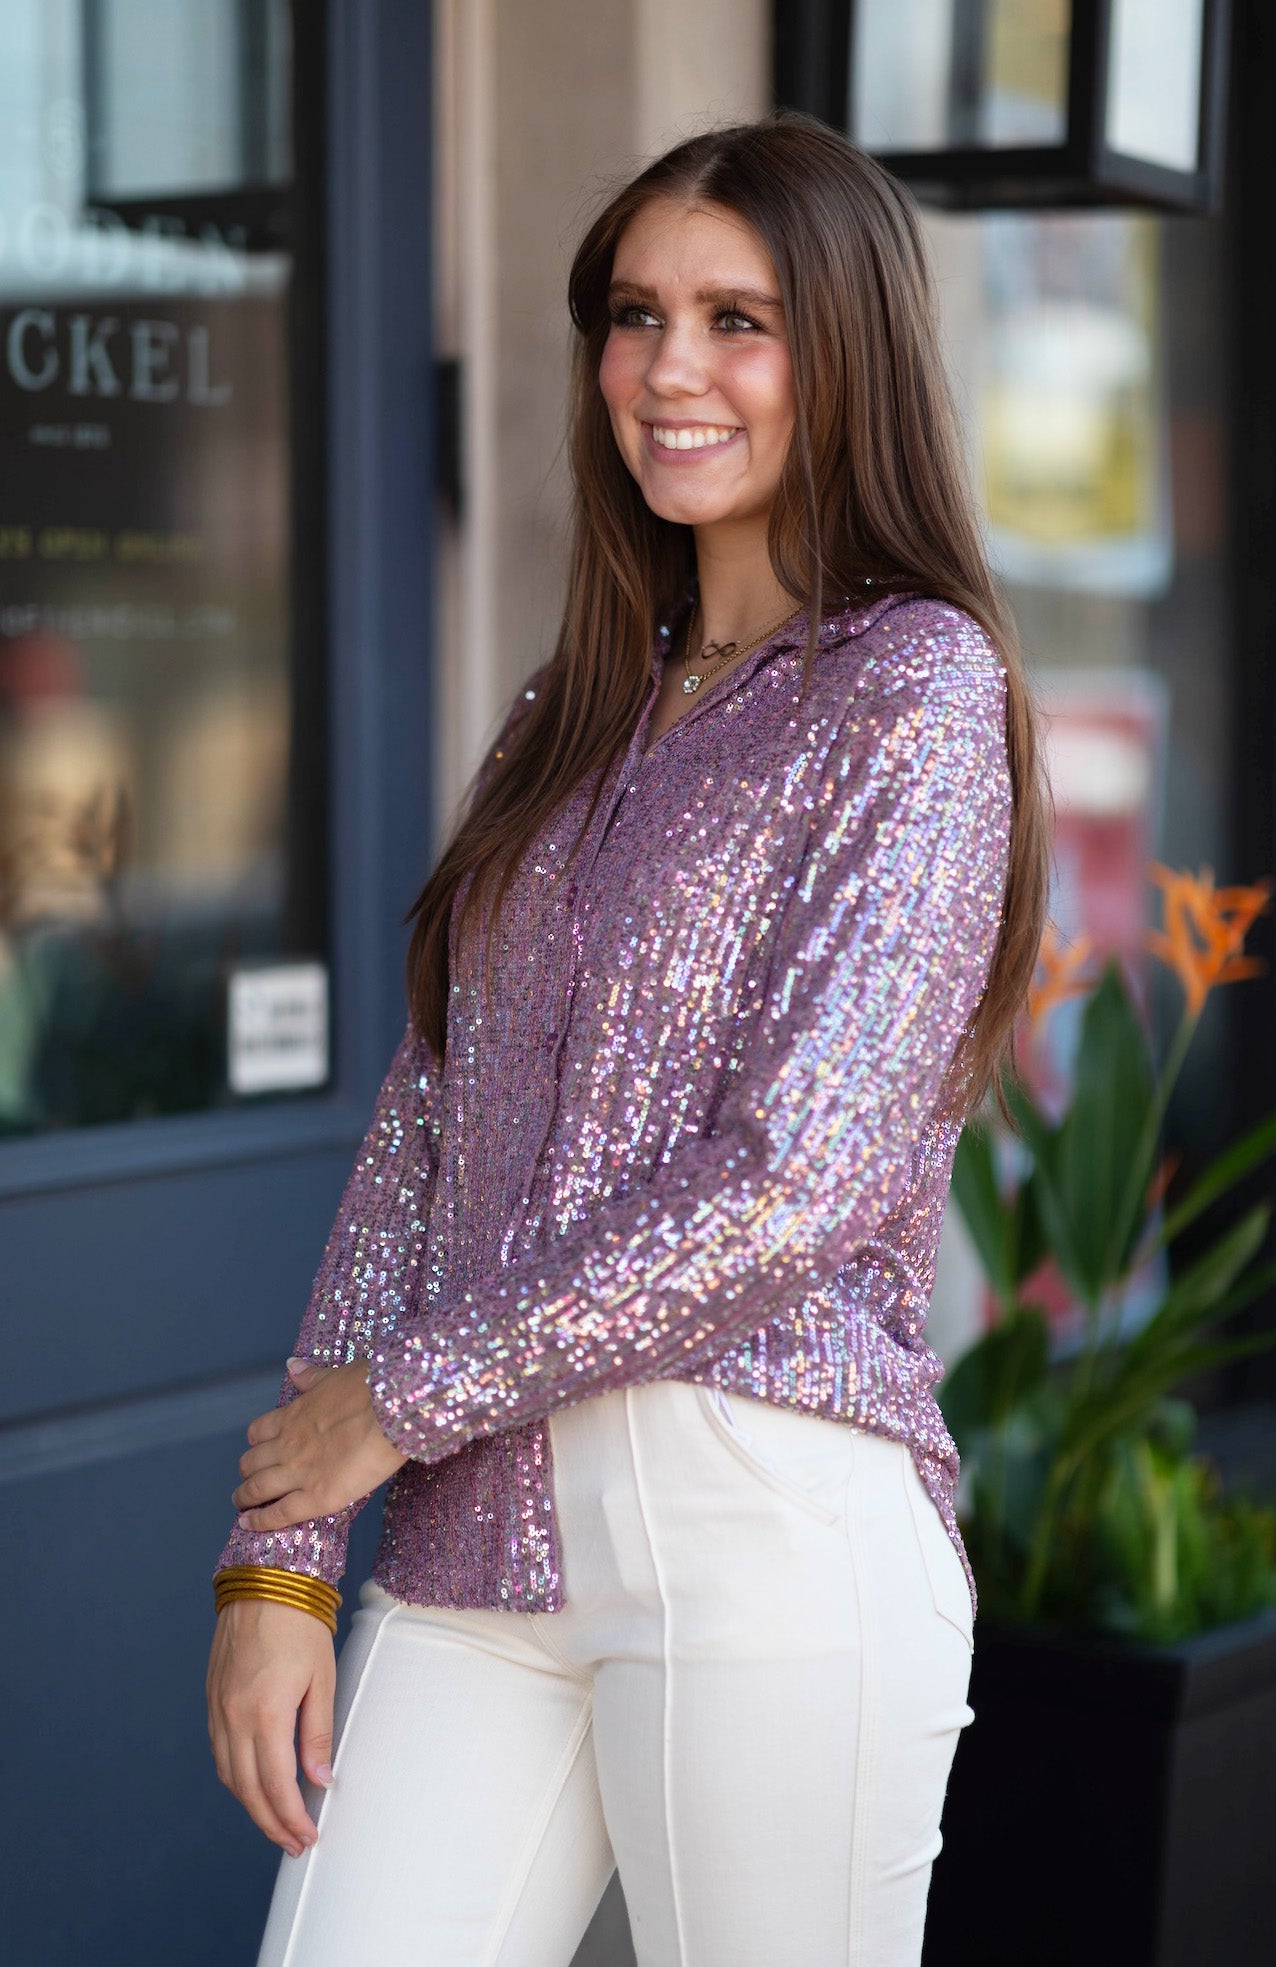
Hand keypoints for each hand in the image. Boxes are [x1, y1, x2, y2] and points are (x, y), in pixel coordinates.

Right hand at [207, 1597, 334, 1857]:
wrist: (265, 1582)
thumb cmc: (300, 1626)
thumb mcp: (322, 1679)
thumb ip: (318, 1735)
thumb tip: (320, 1783)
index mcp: (266, 1714)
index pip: (276, 1786)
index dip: (291, 1819)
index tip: (308, 1837)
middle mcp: (234, 1718)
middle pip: (247, 1791)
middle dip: (271, 1823)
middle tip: (294, 1843)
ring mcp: (218, 1709)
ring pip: (229, 1776)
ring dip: (251, 1805)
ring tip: (277, 1822)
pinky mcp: (212, 1699)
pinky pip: (220, 1753)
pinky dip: (236, 1777)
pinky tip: (253, 1784)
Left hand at [233, 1358, 406, 1532]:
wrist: (391, 1411)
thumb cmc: (370, 1389)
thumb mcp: (336, 1375)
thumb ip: (311, 1377)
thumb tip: (292, 1365)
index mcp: (292, 1416)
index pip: (258, 1432)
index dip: (255, 1443)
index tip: (258, 1450)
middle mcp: (288, 1445)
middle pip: (251, 1462)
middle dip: (247, 1472)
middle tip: (249, 1481)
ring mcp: (298, 1472)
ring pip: (256, 1488)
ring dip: (244, 1497)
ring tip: (241, 1505)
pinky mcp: (315, 1497)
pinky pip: (278, 1513)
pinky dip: (258, 1521)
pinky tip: (247, 1525)